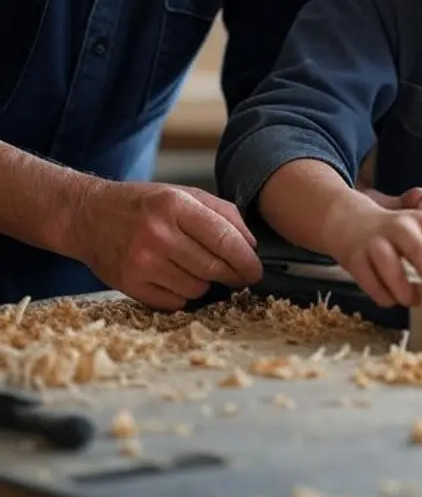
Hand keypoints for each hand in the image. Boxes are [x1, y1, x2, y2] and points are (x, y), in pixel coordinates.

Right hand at [65, 179, 262, 310]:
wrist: (89, 216)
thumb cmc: (144, 204)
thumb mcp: (183, 194)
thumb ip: (222, 213)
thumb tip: (250, 245)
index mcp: (175, 205)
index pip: (223, 238)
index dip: (246, 259)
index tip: (256, 270)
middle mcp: (158, 234)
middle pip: (214, 267)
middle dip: (233, 275)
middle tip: (239, 276)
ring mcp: (142, 262)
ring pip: (197, 288)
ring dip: (205, 283)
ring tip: (194, 267)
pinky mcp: (130, 285)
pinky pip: (175, 302)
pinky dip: (182, 294)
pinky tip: (174, 277)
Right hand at [329, 201, 421, 309]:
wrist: (347, 221)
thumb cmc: (392, 231)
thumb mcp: (415, 226)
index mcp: (416, 219)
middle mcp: (396, 228)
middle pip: (420, 251)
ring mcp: (374, 243)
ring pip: (394, 272)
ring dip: (407, 293)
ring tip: (415, 301)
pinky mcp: (355, 260)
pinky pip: (373, 286)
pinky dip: (385, 298)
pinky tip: (392, 299)